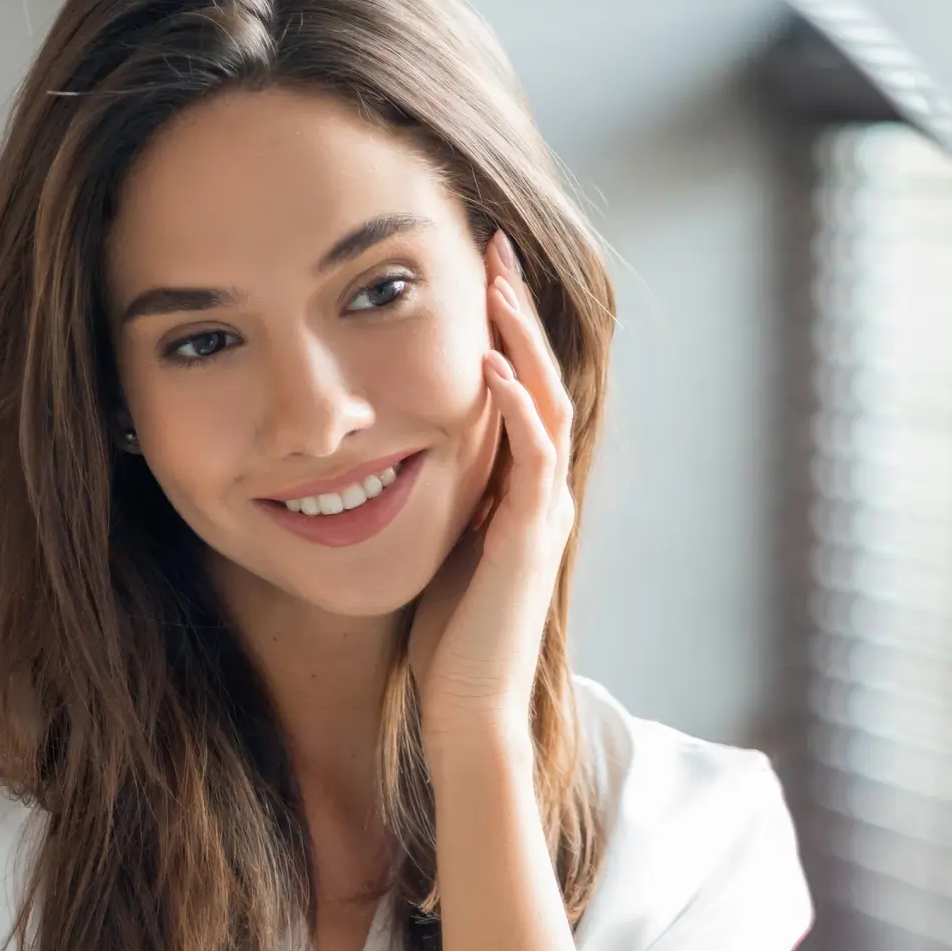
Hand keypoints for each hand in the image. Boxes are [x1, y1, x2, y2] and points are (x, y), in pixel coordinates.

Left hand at [408, 228, 575, 749]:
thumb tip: (406, 456)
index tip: (475, 273)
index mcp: (522, 489)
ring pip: (545, 399)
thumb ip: (445, 498)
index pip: (520, 387)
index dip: (503, 328)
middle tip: (493, 244)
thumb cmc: (449, 636)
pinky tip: (488, 363)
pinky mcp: (532, 535)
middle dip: (517, 309)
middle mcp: (545, 489)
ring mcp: (545, 509)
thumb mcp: (444, 545)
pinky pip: (531, 453)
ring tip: (496, 279)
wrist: (469, 706)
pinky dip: (513, 404)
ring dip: (520, 336)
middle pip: (540, 375)